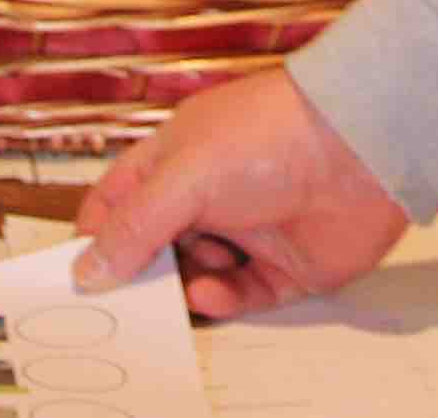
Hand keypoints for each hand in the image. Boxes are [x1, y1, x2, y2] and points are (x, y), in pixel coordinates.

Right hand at [69, 65, 409, 318]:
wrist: (360, 146)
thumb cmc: (267, 136)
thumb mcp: (183, 176)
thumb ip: (134, 227)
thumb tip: (89, 270)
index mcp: (174, 159)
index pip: (119, 201)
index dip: (97, 235)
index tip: (78, 274)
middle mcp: (207, 196)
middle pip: (154, 247)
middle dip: (137, 274)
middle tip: (123, 302)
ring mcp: (246, 231)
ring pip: (195, 276)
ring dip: (180, 288)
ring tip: (176, 290)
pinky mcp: (283, 266)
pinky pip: (240, 295)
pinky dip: (220, 299)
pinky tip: (212, 290)